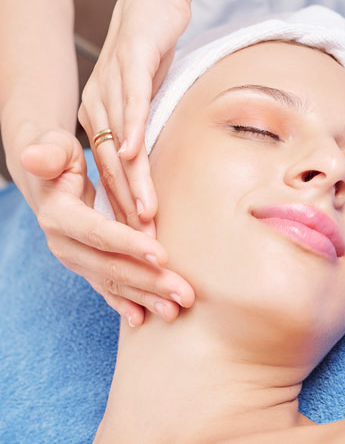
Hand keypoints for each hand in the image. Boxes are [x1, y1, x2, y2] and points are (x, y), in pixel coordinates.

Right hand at [19, 128, 194, 325]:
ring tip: (175, 311)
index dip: (130, 244)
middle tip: (185, 295)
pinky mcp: (85, 266)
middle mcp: (65, 244)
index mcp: (59, 216)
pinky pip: (106, 288)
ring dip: (146, 298)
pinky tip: (142, 320)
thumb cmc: (60, 158)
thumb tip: (34, 157)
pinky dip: (125, 304)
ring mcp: (75, 259)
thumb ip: (49, 153)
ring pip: (113, 283)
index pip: (99, 233)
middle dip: (150, 282)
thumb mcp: (54, 149)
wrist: (49, 182)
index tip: (163, 256)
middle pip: (111, 266)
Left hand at [78, 0, 196, 230]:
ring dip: (132, 182)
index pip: (111, 175)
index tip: (139, 242)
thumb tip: (154, 172)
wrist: (153, 0)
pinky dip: (133, 128)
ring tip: (145, 217)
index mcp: (99, 119)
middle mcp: (97, 105)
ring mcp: (113, 84)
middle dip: (128, 210)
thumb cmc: (152, 56)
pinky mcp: (132, 62)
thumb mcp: (147, 104)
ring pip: (120, 143)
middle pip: (112, 169)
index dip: (124, 210)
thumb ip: (146, 137)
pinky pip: (131, 101)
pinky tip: (135, 153)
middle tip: (143, 245)